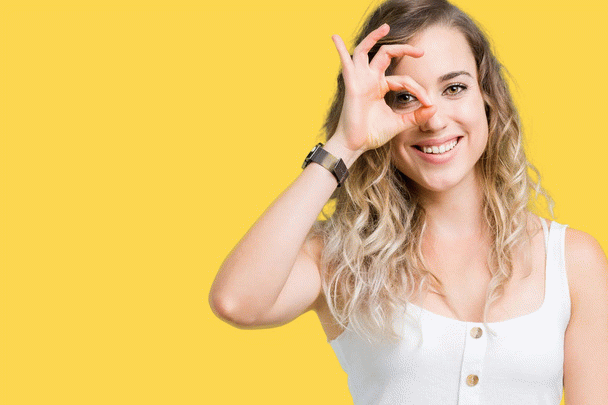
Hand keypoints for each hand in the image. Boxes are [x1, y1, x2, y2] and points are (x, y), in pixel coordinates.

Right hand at [331, 23, 435, 152]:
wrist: (355, 145)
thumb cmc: (372, 134)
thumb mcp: (400, 123)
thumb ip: (416, 116)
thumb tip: (435, 108)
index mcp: (379, 87)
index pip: (403, 80)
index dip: (418, 89)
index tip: (429, 102)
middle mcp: (369, 80)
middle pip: (386, 55)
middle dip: (404, 50)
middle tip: (420, 52)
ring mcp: (360, 80)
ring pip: (365, 51)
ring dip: (374, 37)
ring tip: (385, 27)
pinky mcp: (352, 85)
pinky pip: (346, 63)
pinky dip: (339, 49)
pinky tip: (334, 37)